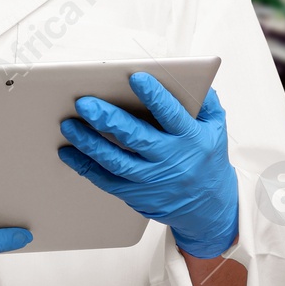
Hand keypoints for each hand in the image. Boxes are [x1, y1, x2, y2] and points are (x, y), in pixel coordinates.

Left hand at [58, 72, 239, 258]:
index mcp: (190, 138)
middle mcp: (170, 159)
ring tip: (69, 125)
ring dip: (90, 143)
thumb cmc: (208, 159)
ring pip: (116, 161)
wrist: (209, 208)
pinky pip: (107, 181)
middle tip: (85, 103)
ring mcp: (152, 180)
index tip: (135, 77)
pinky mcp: (136, 195)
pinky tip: (69, 152)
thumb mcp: (216, 128)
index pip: (171, 114)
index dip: (154, 96)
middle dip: (109, 119)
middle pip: (136, 138)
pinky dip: (85, 167)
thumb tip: (195, 78)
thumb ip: (205, 102)